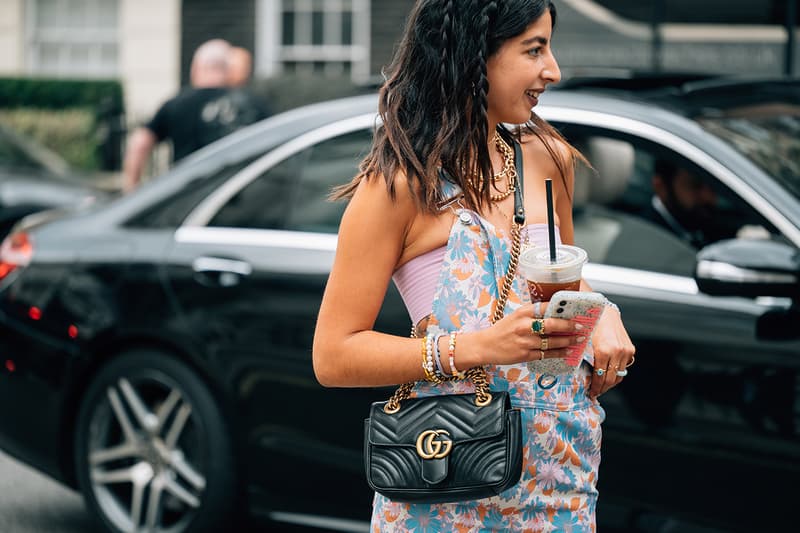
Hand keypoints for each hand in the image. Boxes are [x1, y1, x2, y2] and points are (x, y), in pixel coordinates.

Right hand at [465, 303, 585, 366]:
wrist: (485, 346)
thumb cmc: (502, 330)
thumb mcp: (515, 316)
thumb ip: (532, 314)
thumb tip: (556, 314)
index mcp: (522, 312)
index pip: (545, 306)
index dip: (561, 308)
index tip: (574, 310)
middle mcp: (524, 325)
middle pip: (551, 324)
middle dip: (568, 325)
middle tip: (580, 326)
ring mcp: (525, 341)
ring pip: (552, 341)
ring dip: (567, 341)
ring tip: (578, 339)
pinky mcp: (525, 354)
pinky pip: (546, 354)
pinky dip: (559, 353)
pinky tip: (567, 352)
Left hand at [588, 307, 634, 398]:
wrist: (605, 311)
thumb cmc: (591, 325)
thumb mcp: (584, 342)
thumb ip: (586, 359)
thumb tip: (583, 377)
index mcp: (603, 351)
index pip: (600, 377)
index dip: (595, 388)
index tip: (591, 393)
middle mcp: (617, 352)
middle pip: (611, 379)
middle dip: (603, 389)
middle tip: (595, 393)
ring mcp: (625, 351)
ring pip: (619, 375)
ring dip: (611, 383)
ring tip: (602, 387)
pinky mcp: (630, 349)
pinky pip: (624, 367)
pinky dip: (617, 373)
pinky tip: (609, 375)